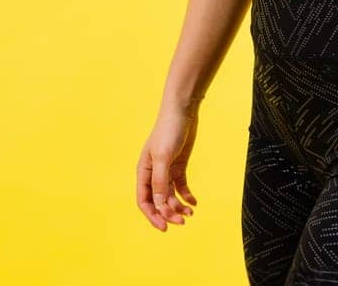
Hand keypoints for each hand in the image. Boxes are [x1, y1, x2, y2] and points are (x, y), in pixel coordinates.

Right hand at [136, 105, 198, 230]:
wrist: (182, 110)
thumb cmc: (168, 130)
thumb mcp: (163, 157)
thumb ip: (160, 182)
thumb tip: (160, 205)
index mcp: (143, 172)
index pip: (144, 201)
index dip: (153, 216)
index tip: (165, 228)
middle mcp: (153, 173)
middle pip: (158, 201)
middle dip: (169, 213)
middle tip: (183, 221)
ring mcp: (166, 170)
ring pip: (170, 196)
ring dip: (178, 206)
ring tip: (190, 213)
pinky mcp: (179, 165)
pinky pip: (180, 187)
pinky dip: (186, 196)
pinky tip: (194, 203)